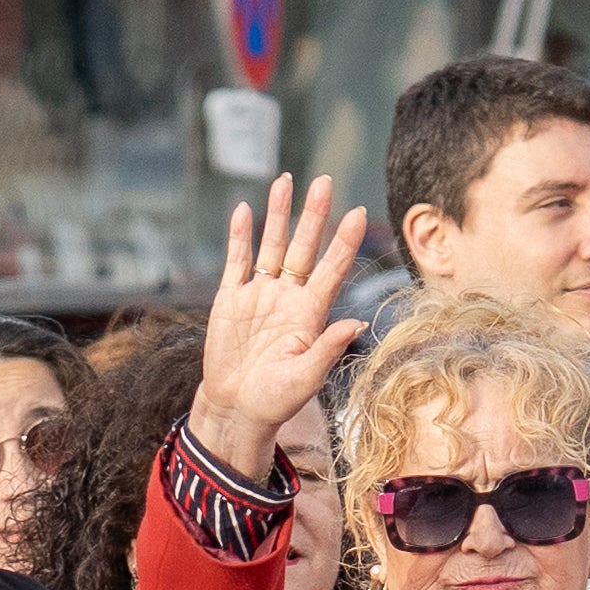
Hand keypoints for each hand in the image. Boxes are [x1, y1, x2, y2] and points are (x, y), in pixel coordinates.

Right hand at [183, 173, 372, 485]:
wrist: (236, 409)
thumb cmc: (276, 400)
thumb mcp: (306, 378)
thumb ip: (328, 349)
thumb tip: (358, 323)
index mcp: (311, 314)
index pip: (332, 269)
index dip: (344, 242)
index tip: (359, 213)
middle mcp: (289, 297)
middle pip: (304, 247)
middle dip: (313, 215)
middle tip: (324, 180)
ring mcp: (260, 295)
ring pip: (272, 245)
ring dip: (279, 214)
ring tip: (285, 181)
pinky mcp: (231, 299)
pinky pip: (237, 261)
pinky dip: (240, 236)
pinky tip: (244, 210)